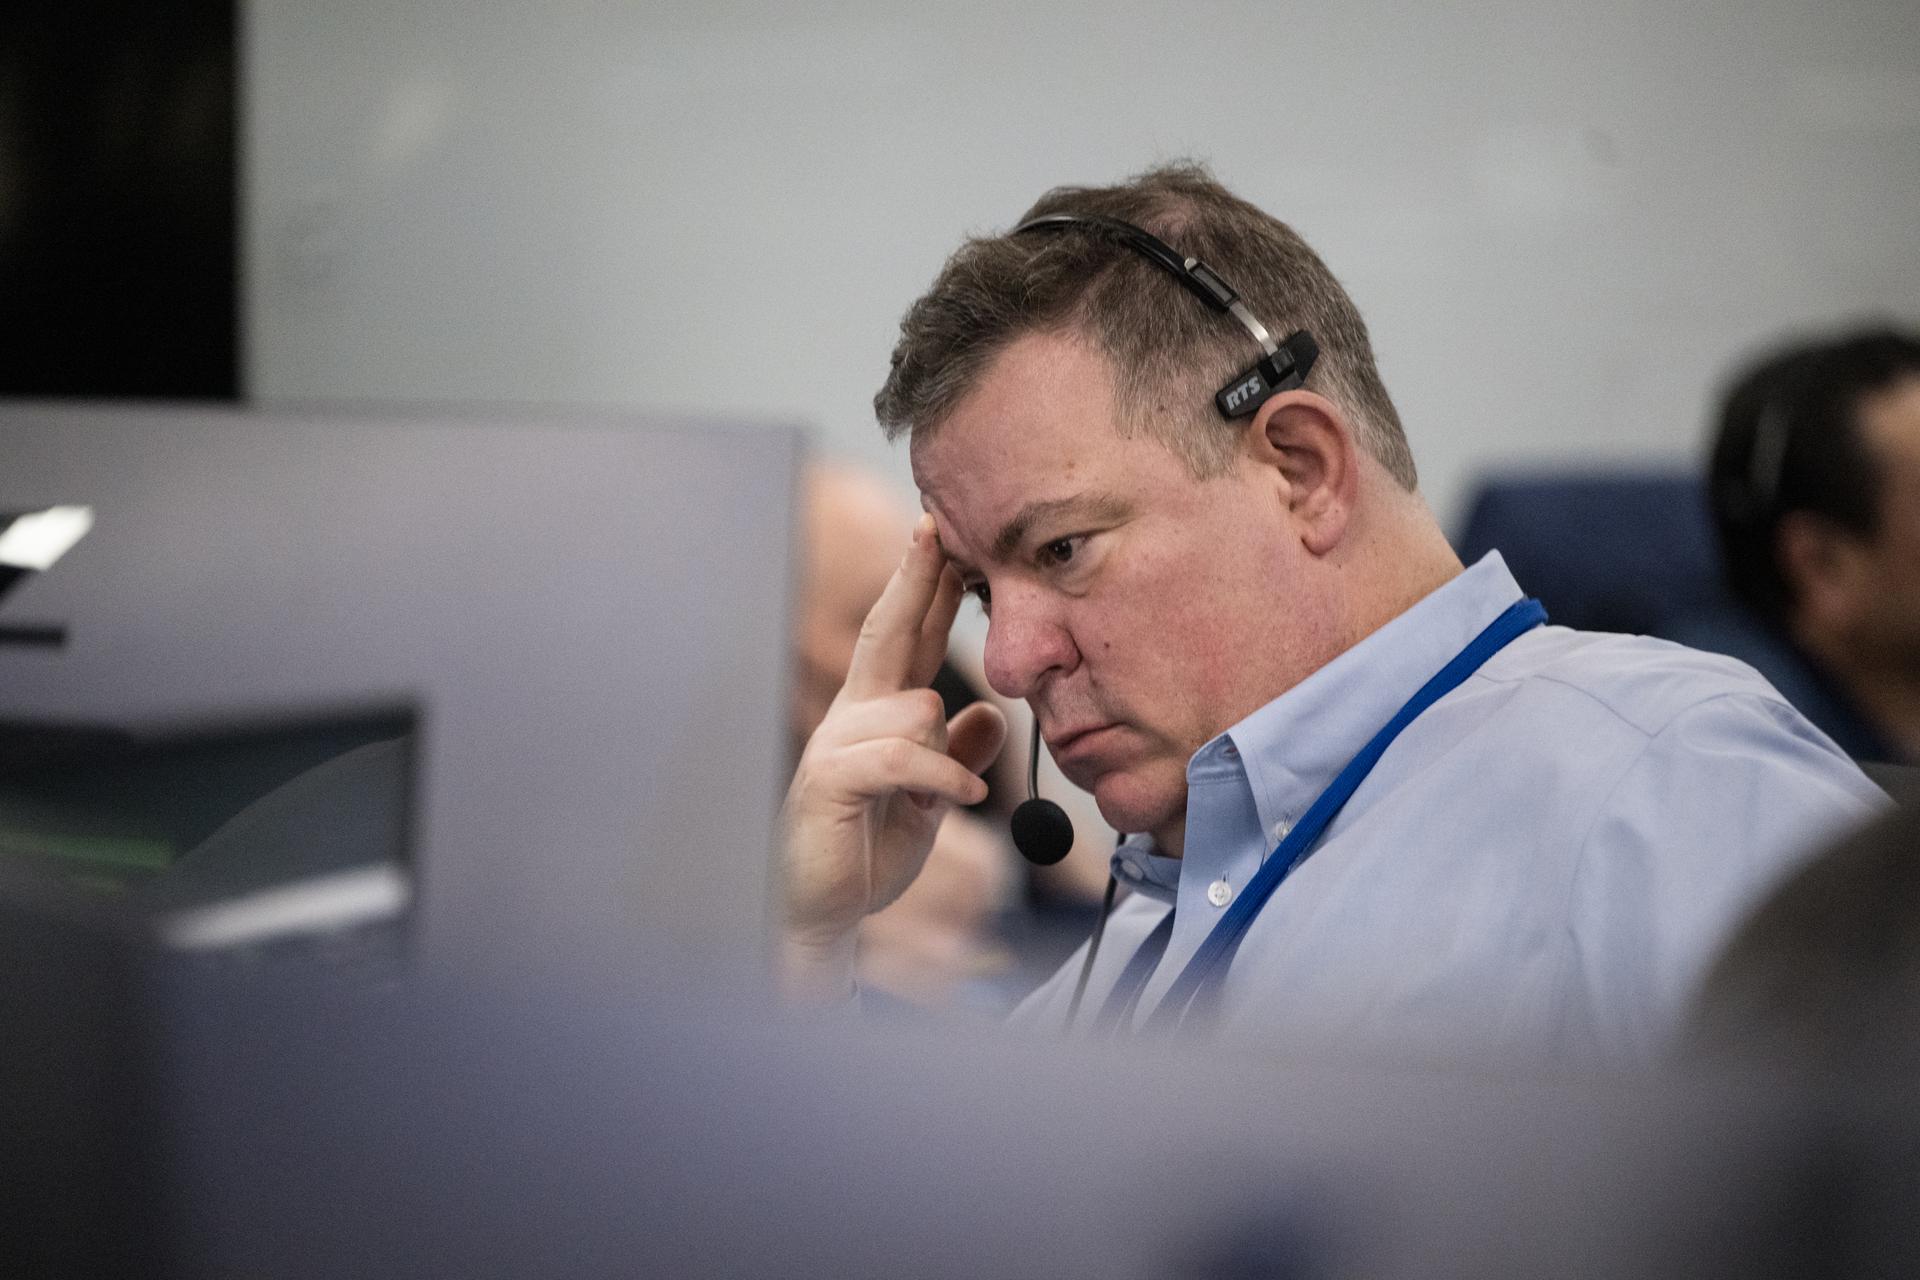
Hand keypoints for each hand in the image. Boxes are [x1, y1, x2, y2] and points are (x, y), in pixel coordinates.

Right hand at [780, 514, 1006, 999]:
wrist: (821, 912)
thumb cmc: (866, 850)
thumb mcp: (929, 799)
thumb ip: (956, 753)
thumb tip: (989, 713)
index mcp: (875, 713)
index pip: (903, 637)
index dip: (923, 587)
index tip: (944, 537)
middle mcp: (852, 717)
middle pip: (887, 633)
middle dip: (913, 579)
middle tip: (936, 530)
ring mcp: (837, 745)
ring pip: (916, 708)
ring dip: (945, 752)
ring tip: (948, 798)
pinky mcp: (832, 780)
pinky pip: (902, 757)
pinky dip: (941, 775)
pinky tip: (963, 798)